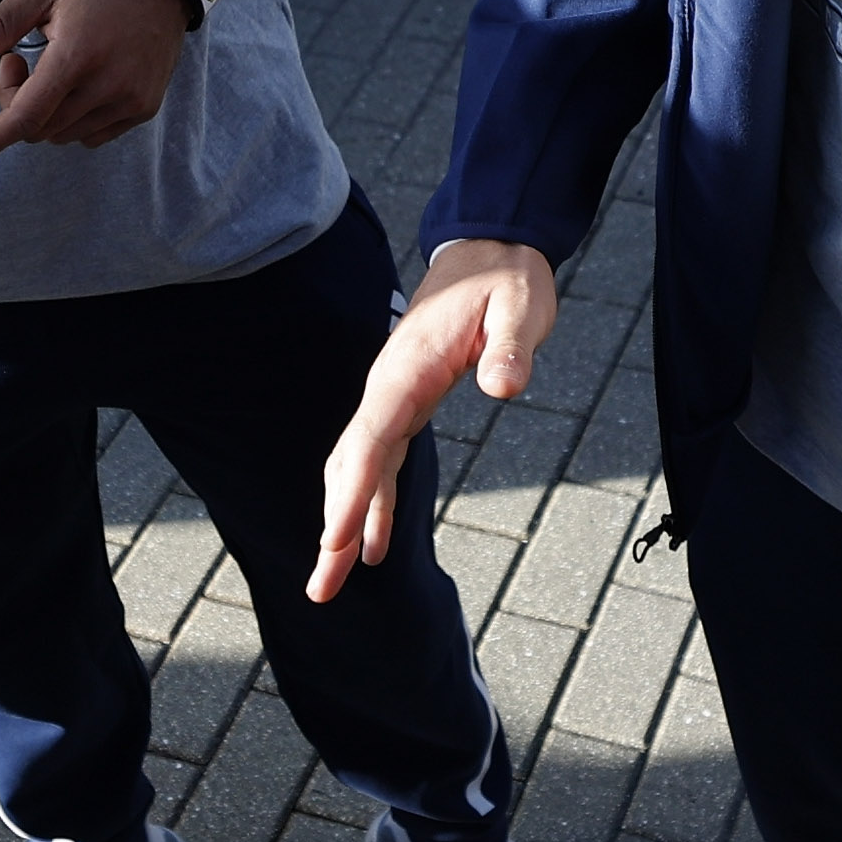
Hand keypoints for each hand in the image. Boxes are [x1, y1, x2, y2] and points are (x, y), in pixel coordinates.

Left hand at [0, 0, 193, 166]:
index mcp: (77, 54)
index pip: (28, 114)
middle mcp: (107, 84)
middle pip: (41, 127)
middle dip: (17, 102)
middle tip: (17, 59)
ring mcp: (130, 99)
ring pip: (65, 135)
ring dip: (46, 113)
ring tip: (53, 67)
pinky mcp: (144, 106)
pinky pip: (93, 135)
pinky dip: (73, 120)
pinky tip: (79, 82)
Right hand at [310, 239, 555, 602]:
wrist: (490, 253)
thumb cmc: (507, 281)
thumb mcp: (521, 306)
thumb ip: (510, 346)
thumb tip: (503, 386)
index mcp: (406, 370)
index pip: (372, 441)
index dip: (352, 495)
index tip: (334, 542)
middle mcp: (388, 389)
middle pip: (352, 467)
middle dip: (333, 528)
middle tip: (320, 589)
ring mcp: (393, 398)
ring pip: (358, 470)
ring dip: (343, 525)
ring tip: (328, 584)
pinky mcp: (406, 405)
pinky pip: (381, 463)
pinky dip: (372, 505)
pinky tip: (372, 547)